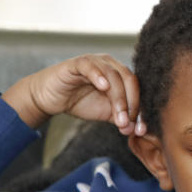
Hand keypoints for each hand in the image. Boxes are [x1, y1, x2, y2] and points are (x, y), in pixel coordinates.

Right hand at [3, 54, 143, 133]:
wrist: (49, 98)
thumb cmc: (79, 102)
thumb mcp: (105, 113)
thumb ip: (121, 119)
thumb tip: (138, 130)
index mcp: (121, 75)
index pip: (137, 89)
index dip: (141, 108)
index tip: (142, 128)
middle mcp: (111, 64)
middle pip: (129, 80)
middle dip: (131, 104)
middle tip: (127, 124)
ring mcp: (95, 61)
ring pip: (113, 75)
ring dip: (118, 98)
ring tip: (118, 117)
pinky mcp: (78, 63)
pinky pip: (91, 66)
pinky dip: (98, 76)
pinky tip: (103, 87)